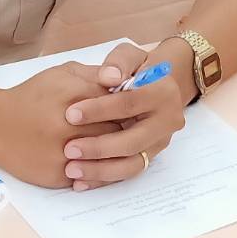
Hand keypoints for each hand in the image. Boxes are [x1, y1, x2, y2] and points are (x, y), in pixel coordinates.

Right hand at [0, 64, 119, 187]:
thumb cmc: (33, 95)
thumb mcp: (63, 73)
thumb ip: (95, 74)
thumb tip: (124, 81)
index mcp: (75, 96)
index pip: (118, 104)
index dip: (128, 108)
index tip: (132, 110)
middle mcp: (70, 125)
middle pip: (116, 131)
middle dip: (124, 130)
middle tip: (130, 130)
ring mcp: (64, 152)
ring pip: (106, 157)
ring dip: (114, 153)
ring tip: (117, 147)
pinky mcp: (58, 175)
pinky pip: (90, 176)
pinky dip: (97, 171)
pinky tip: (100, 163)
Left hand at [60, 39, 194, 190]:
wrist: (154, 84)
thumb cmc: (134, 68)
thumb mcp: (128, 55)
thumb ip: (118, 62)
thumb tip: (108, 77)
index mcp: (164, 93)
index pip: (129, 103)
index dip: (99, 109)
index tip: (70, 114)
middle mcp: (168, 121)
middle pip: (133, 140)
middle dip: (99, 146)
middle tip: (68, 149)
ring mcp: (159, 142)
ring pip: (132, 163)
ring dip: (101, 170)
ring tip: (71, 169)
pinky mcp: (150, 157)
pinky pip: (128, 173)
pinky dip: (104, 179)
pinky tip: (80, 182)